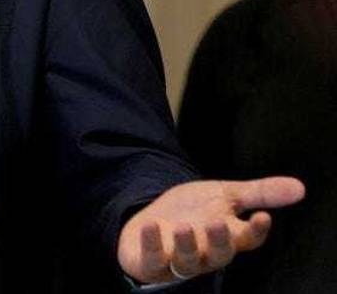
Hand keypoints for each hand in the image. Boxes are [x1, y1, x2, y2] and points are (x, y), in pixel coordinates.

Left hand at [117, 177, 304, 282]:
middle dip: (220, 242)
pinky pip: (152, 259)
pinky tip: (151, 226)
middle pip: (220, 255)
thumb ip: (259, 193)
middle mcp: (206, 253)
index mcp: (227, 237)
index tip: (262, 217)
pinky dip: (152, 244)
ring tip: (183, 227)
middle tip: (218, 223)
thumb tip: (299, 188)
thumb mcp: (224, 195)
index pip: (247, 240)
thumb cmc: (192, 212)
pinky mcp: (152, 261)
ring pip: (188, 261)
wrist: (150, 222)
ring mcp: (178, 259)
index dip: (255, 231)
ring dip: (187, 245)